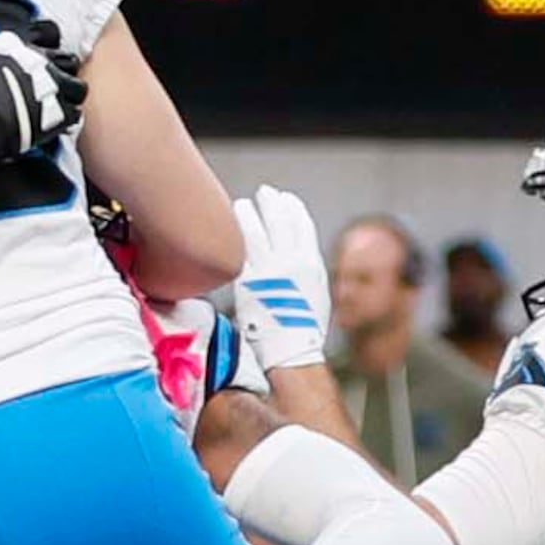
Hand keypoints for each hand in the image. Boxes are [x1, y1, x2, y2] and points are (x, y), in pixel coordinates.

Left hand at [228, 185, 329, 372]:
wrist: (291, 351)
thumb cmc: (304, 330)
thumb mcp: (316, 294)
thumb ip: (306, 273)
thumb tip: (299, 262)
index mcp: (310, 264)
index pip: (302, 225)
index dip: (293, 208)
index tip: (286, 199)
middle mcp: (291, 262)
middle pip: (280, 220)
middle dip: (272, 202)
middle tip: (264, 193)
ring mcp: (269, 270)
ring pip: (257, 230)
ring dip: (249, 213)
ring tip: (242, 205)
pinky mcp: (248, 282)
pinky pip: (240, 250)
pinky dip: (236, 234)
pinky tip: (228, 226)